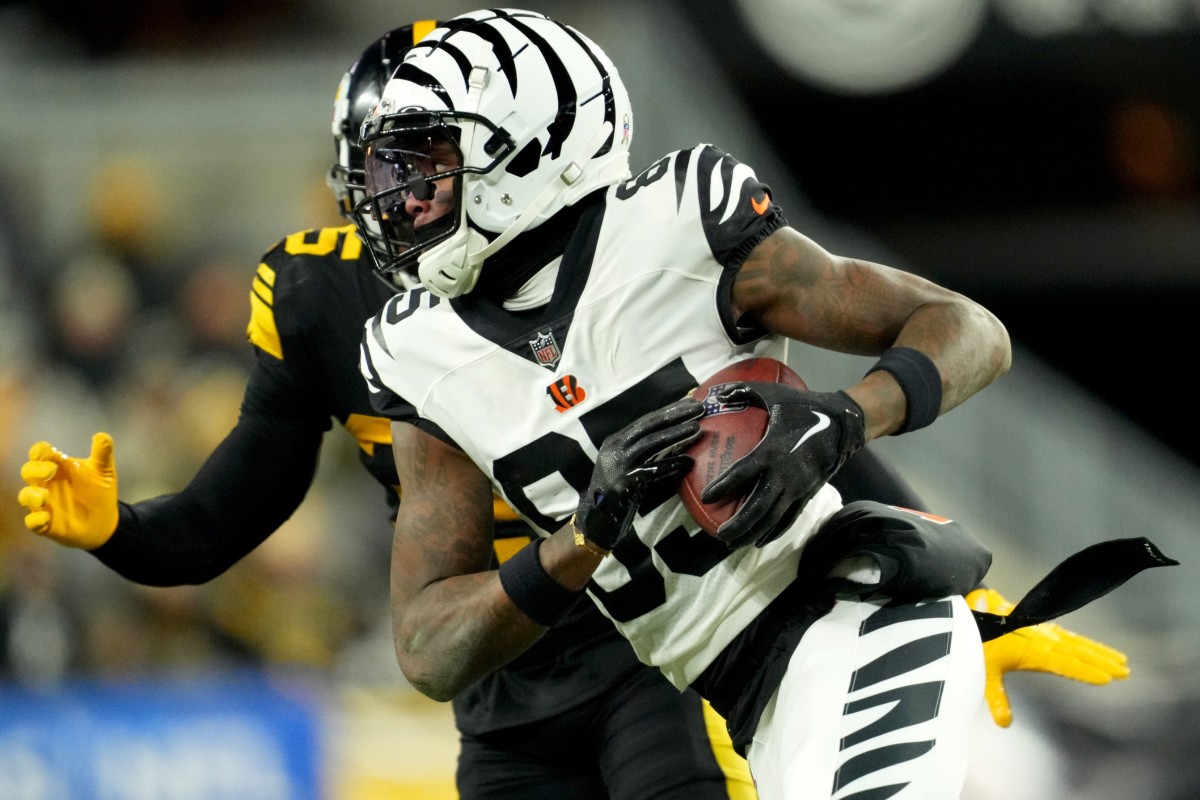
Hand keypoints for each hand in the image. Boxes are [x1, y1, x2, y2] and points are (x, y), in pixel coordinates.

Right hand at [17, 432, 119, 549]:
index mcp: (58, 466)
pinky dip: (35, 520)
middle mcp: (46, 483)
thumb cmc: (100, 490)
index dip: (40, 451)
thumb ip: (102, 453)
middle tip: (51, 471)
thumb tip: (102, 435)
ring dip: (31, 496)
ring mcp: (44, 503)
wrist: (106, 520)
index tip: (46, 451)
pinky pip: (33, 522)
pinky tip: (45, 518)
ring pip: (26, 496)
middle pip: (29, 471)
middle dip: (35, 470)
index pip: (41, 454)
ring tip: (44, 497)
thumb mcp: (104, 470)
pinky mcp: (46, 523)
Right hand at [575, 397, 702, 549]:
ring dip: (675, 434)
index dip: (669, 410)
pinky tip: (689, 462)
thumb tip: (673, 437)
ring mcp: (619, 465)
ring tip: (697, 428)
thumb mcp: (624, 465)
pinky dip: (672, 464)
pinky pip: (653, 470)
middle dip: (675, 415)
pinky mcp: (625, 482)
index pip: (646, 420)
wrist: (595, 520)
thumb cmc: (615, 493)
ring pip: (651, 443)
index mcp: (616, 441)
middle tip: (699, 408)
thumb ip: (642, 452)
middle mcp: (615, 448)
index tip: (690, 403)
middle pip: (648, 426)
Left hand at [701, 383, 863, 548]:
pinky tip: (761, 540)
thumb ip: (743, 391)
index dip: (724, 486)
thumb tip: (715, 392)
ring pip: (773, 517)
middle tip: (719, 535)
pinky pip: (790, 517)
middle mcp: (785, 473)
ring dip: (752, 532)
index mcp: (772, 450)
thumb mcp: (774, 393)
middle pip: (758, 506)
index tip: (707, 497)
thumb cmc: (804, 407)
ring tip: (733, 543)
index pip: (743, 472)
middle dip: (738, 524)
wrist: (843, 423)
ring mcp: (798, 486)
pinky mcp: (808, 492)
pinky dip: (775, 530)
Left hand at [967, 587, 1129, 727]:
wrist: (974, 610)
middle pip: (1078, 653)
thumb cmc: (978, 641)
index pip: (1064, 664)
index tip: (1107, 678)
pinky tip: (1100, 651)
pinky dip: (1087, 644)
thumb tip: (1004, 723)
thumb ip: (996, 697)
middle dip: (1103, 662)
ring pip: (1078, 644)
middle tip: (1126, 671)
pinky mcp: (1043, 629)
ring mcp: (1045, 633)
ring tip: (1123, 662)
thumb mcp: (985, 671)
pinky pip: (1070, 637)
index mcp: (1033, 650)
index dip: (1085, 671)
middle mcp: (1043, 640)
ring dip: (1101, 653)